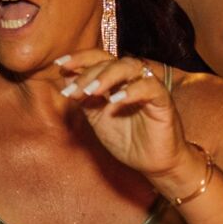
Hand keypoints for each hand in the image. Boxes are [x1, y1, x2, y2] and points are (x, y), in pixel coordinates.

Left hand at [55, 53, 200, 196]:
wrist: (152, 164)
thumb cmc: (127, 140)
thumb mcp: (97, 118)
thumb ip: (84, 99)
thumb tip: (66, 78)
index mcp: (116, 80)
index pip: (98, 59)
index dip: (79, 58)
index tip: (59, 65)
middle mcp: (132, 79)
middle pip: (111, 60)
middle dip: (89, 73)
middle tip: (75, 91)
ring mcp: (148, 87)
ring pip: (130, 66)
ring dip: (108, 76)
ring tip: (92, 91)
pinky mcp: (163, 101)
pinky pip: (150, 87)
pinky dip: (131, 91)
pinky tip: (115, 101)